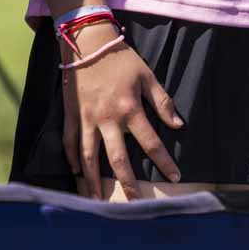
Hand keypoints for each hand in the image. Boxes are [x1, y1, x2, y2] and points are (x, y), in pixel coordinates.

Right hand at [62, 24, 183, 195]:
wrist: (88, 45)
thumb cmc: (122, 60)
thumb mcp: (148, 76)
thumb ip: (163, 102)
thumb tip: (179, 125)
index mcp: (130, 109)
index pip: (151, 142)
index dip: (164, 161)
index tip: (175, 176)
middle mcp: (108, 120)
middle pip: (118, 160)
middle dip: (128, 184)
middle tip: (134, 204)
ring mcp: (86, 121)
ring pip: (89, 158)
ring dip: (93, 182)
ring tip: (97, 202)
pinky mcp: (71, 118)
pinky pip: (70, 144)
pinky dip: (72, 161)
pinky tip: (77, 174)